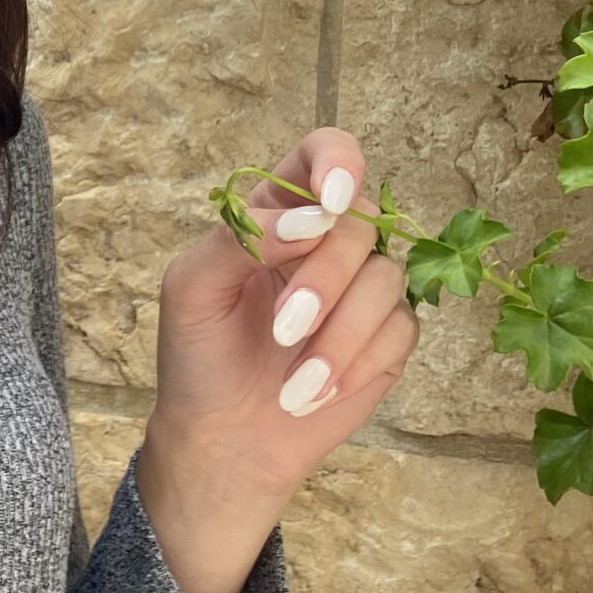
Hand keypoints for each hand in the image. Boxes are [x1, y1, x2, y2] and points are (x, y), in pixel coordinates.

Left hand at [145, 123, 418, 521]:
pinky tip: (313, 392)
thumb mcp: (192, 287)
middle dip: (324, 281)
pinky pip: (400, 330)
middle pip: (359, 227)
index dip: (337, 161)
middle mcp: (327, 241)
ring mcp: (361, 288)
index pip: (322, 156)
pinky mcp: (386, 337)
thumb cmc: (198, 355)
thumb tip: (310, 221)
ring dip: (339, 335)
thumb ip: (241, 238)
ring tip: (293, 383)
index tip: (332, 199)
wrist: (221, 437)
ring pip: (386, 279)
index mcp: (276, 212)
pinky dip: (355, 364)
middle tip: (283, 330)